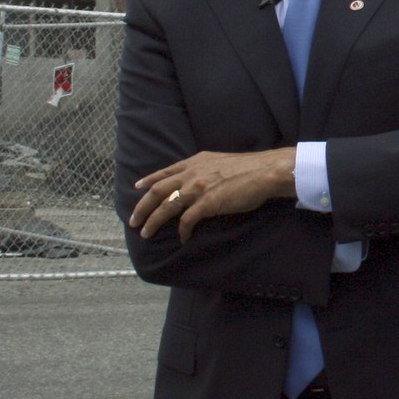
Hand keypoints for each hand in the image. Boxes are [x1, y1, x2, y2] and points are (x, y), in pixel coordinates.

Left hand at [131, 148, 295, 241]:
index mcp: (194, 162)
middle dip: (142, 207)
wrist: (265, 171)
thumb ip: (204, 169)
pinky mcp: (207, 203)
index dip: (148, 180)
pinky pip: (187, 220)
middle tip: (134, 221)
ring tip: (146, 233)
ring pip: (166, 207)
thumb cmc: (248, 168)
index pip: (164, 172)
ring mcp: (198, 189)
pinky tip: (182, 238)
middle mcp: (191, 174)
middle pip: (157, 191)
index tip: (137, 187)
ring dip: (153, 222)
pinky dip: (182, 231)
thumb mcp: (219, 161)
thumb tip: (198, 179)